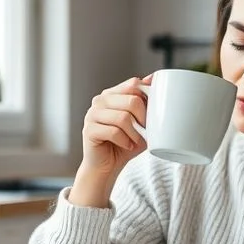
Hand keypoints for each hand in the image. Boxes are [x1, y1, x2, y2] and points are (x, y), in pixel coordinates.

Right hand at [70, 77, 150, 206]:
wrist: (107, 166)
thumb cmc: (125, 143)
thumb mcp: (141, 122)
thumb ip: (145, 102)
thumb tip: (154, 78)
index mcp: (112, 94)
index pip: (134, 84)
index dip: (148, 99)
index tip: (152, 114)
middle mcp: (100, 100)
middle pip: (131, 99)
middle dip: (144, 118)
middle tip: (145, 131)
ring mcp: (92, 114)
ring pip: (123, 117)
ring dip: (135, 133)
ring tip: (135, 140)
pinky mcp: (89, 130)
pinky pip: (114, 131)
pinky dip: (125, 141)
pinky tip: (126, 145)